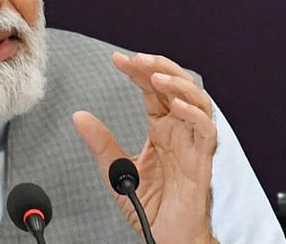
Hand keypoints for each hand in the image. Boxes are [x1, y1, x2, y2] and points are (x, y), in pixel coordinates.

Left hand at [73, 52, 218, 243]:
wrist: (165, 237)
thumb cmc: (149, 206)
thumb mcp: (115, 170)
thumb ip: (101, 143)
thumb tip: (80, 116)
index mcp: (162, 129)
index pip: (153, 90)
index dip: (138, 72)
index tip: (118, 60)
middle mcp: (179, 132)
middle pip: (177, 87)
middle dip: (159, 67)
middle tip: (137, 59)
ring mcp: (192, 144)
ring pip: (197, 102)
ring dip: (178, 85)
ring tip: (156, 76)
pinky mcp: (202, 162)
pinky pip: (206, 132)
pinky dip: (193, 115)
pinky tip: (175, 106)